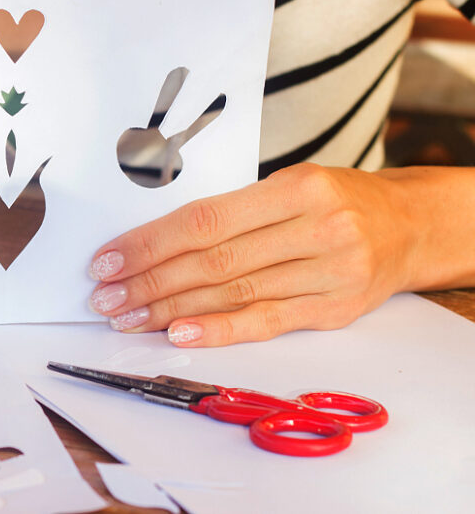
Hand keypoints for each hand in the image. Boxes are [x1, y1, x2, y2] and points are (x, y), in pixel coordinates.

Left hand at [86, 163, 427, 345]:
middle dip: (150, 281)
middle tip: (107, 296)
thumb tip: (152, 241)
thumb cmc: (335, 200)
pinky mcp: (335, 310)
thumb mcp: (289, 184)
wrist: (409, 225)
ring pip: (233, 294)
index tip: (108, 259)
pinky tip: (179, 333)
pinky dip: (219, 330)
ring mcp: (329, 272)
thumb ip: (232, 210)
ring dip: (171, 309)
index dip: (150, 243)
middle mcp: (316, 228)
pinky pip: (266, 321)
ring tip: (128, 316)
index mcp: (297, 187)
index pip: (204, 220)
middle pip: (213, 262)